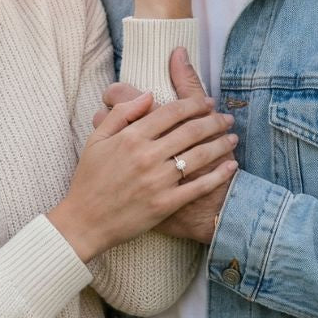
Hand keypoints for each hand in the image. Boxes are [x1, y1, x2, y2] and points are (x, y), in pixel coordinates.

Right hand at [86, 49, 236, 246]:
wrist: (84, 222)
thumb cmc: (89, 179)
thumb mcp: (96, 139)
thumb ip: (122, 113)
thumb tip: (147, 95)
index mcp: (131, 137)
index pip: (171, 112)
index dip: (193, 103)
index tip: (207, 101)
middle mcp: (146, 156)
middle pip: (190, 130)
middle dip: (213, 120)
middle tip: (227, 118)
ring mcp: (157, 181)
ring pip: (199, 155)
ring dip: (221, 144)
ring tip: (232, 138)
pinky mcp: (165, 204)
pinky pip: (198, 187)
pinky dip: (218, 175)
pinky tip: (230, 166)